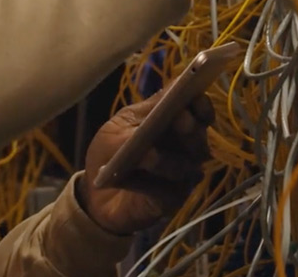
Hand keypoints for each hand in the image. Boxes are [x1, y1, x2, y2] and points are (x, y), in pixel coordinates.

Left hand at [76, 91, 214, 235]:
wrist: (96, 195)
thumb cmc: (109, 153)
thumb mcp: (115, 129)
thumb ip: (139, 117)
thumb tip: (162, 106)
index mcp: (172, 121)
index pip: (197, 108)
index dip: (200, 103)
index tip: (195, 97)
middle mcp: (184, 146)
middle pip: (199, 134)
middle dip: (190, 128)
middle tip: (181, 123)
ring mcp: (183, 173)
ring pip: (188, 163)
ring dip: (168, 159)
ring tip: (150, 156)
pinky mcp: (174, 198)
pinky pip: (169, 189)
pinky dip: (149, 183)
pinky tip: (131, 180)